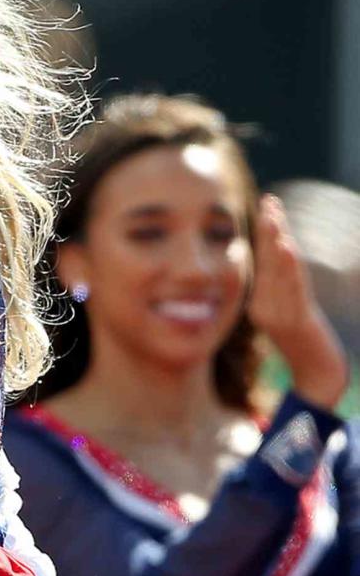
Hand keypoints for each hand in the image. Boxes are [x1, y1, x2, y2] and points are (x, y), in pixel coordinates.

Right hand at [248, 194, 347, 409]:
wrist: (317, 373)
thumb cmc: (304, 345)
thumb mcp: (287, 315)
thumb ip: (280, 291)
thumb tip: (279, 256)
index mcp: (258, 304)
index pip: (262, 262)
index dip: (266, 234)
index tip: (269, 205)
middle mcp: (263, 307)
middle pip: (266, 262)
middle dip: (268, 230)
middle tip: (268, 202)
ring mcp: (276, 314)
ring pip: (276, 271)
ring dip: (274, 241)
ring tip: (273, 216)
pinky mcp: (293, 320)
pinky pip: (290, 287)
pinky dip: (286, 265)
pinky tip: (284, 246)